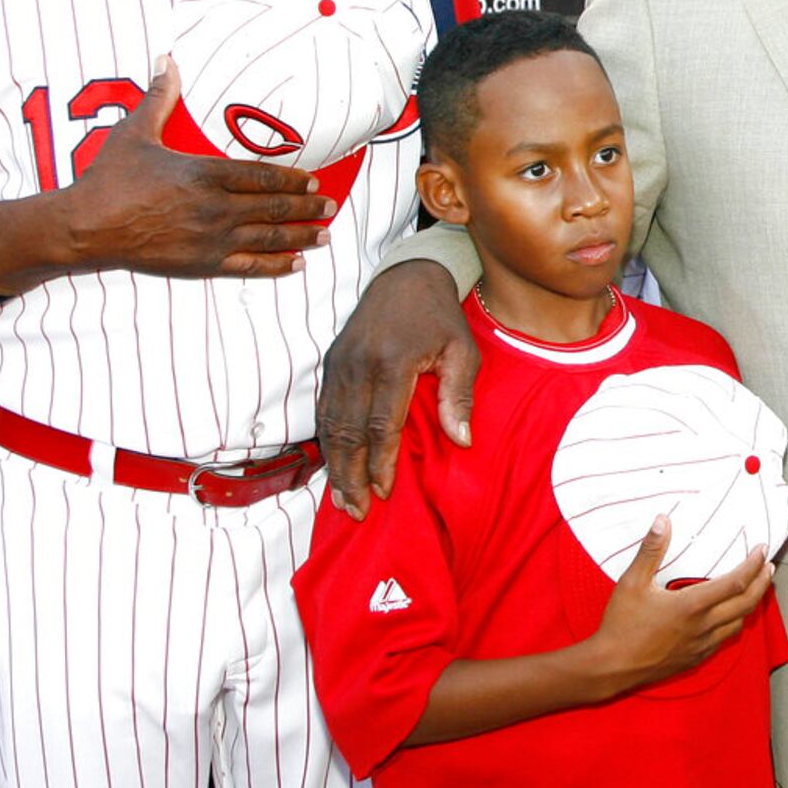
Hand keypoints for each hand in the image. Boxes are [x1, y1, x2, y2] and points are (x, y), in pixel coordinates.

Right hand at [57, 57, 336, 279]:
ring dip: (301, 237)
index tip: (313, 181)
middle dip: (307, 208)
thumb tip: (165, 61)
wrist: (86, 228)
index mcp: (204, 173)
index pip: (262, 176)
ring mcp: (211, 239)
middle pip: (273, 207)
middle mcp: (215, 207)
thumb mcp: (135, 132)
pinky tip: (295, 264)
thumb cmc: (108, 179)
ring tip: (325, 235)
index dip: (292, 180)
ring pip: (268, 238)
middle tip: (331, 206)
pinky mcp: (202, 265)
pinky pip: (248, 267)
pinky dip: (275, 267)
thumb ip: (159, 98)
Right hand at [317, 260, 479, 518]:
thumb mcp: (463, 350)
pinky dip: (327, 441)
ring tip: (343, 500)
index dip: (380, 462)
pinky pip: (324, 409)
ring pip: (331, 424)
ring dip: (336, 465)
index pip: (381, 423)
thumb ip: (459, 395)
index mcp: (393, 361)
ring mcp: (341, 362)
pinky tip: (334, 467)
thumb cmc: (441, 317)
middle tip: (358, 511)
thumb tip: (460, 441)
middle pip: (348, 431)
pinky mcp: (332, 362)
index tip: (385, 492)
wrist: (407, 276)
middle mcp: (360, 363)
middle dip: (351, 476)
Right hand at [590, 516, 773, 691]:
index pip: (735, 583)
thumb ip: (650, 551)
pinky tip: (727, 617)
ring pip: (738, 624)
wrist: (613, 666)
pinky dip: (733, 623)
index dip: (752, 564)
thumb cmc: (621, 625)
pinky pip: (724, 639)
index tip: (761, 549)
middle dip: (762, 583)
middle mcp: (703, 627)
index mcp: (691, 606)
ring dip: (751, 604)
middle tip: (769, 567)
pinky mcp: (695, 658)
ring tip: (754, 589)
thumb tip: (662, 521)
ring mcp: (701, 645)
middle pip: (746, 604)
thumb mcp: (632, 582)